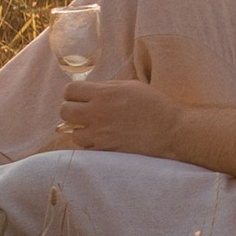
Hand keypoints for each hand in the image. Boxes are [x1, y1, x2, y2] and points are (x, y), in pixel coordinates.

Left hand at [54, 74, 184, 158]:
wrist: (170, 129)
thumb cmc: (154, 105)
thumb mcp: (130, 86)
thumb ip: (106, 87)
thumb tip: (87, 91)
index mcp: (105, 93)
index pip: (69, 90)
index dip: (72, 94)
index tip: (79, 97)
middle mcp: (99, 112)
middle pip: (64, 111)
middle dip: (72, 111)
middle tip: (83, 113)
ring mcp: (101, 133)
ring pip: (73, 133)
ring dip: (81, 130)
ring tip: (96, 128)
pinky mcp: (106, 150)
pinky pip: (86, 148)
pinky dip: (92, 144)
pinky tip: (104, 139)